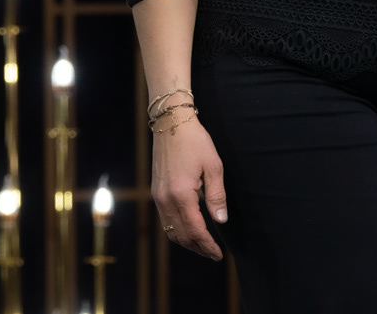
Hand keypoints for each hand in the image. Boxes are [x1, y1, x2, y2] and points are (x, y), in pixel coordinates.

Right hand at [152, 116, 227, 260]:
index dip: (208, 246)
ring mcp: (158, 196)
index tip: (219, 255)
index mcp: (181, 195)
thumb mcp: (213, 166)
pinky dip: (177, 230)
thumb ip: (217, 196)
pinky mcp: (155, 192)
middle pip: (181, 236)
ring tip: (203, 245)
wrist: (170, 122)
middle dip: (198, 248)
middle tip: (213, 254)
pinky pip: (165, 220)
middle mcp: (166, 199)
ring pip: (170, 231)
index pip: (195, 231)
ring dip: (186, 242)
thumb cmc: (195, 141)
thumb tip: (221, 220)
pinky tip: (189, 229)